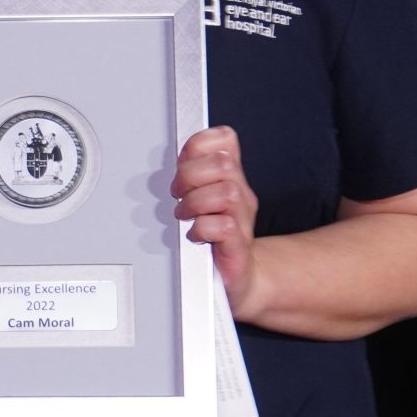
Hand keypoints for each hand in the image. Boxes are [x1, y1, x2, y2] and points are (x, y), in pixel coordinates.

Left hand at [172, 125, 261, 311]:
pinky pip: (225, 226)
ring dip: (195, 203)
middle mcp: (241, 194)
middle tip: (178, 194)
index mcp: (231, 177)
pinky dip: (203, 228)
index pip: (225, 139)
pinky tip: (195, 235)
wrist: (235, 277)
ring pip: (227, 192)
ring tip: (185, 215)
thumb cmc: (214, 236)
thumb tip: (173, 158)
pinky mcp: (238, 247)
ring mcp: (243, 220)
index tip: (182, 162)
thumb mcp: (202, 197)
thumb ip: (191, 174)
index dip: (199, 144)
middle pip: (223, 164)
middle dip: (190, 175)